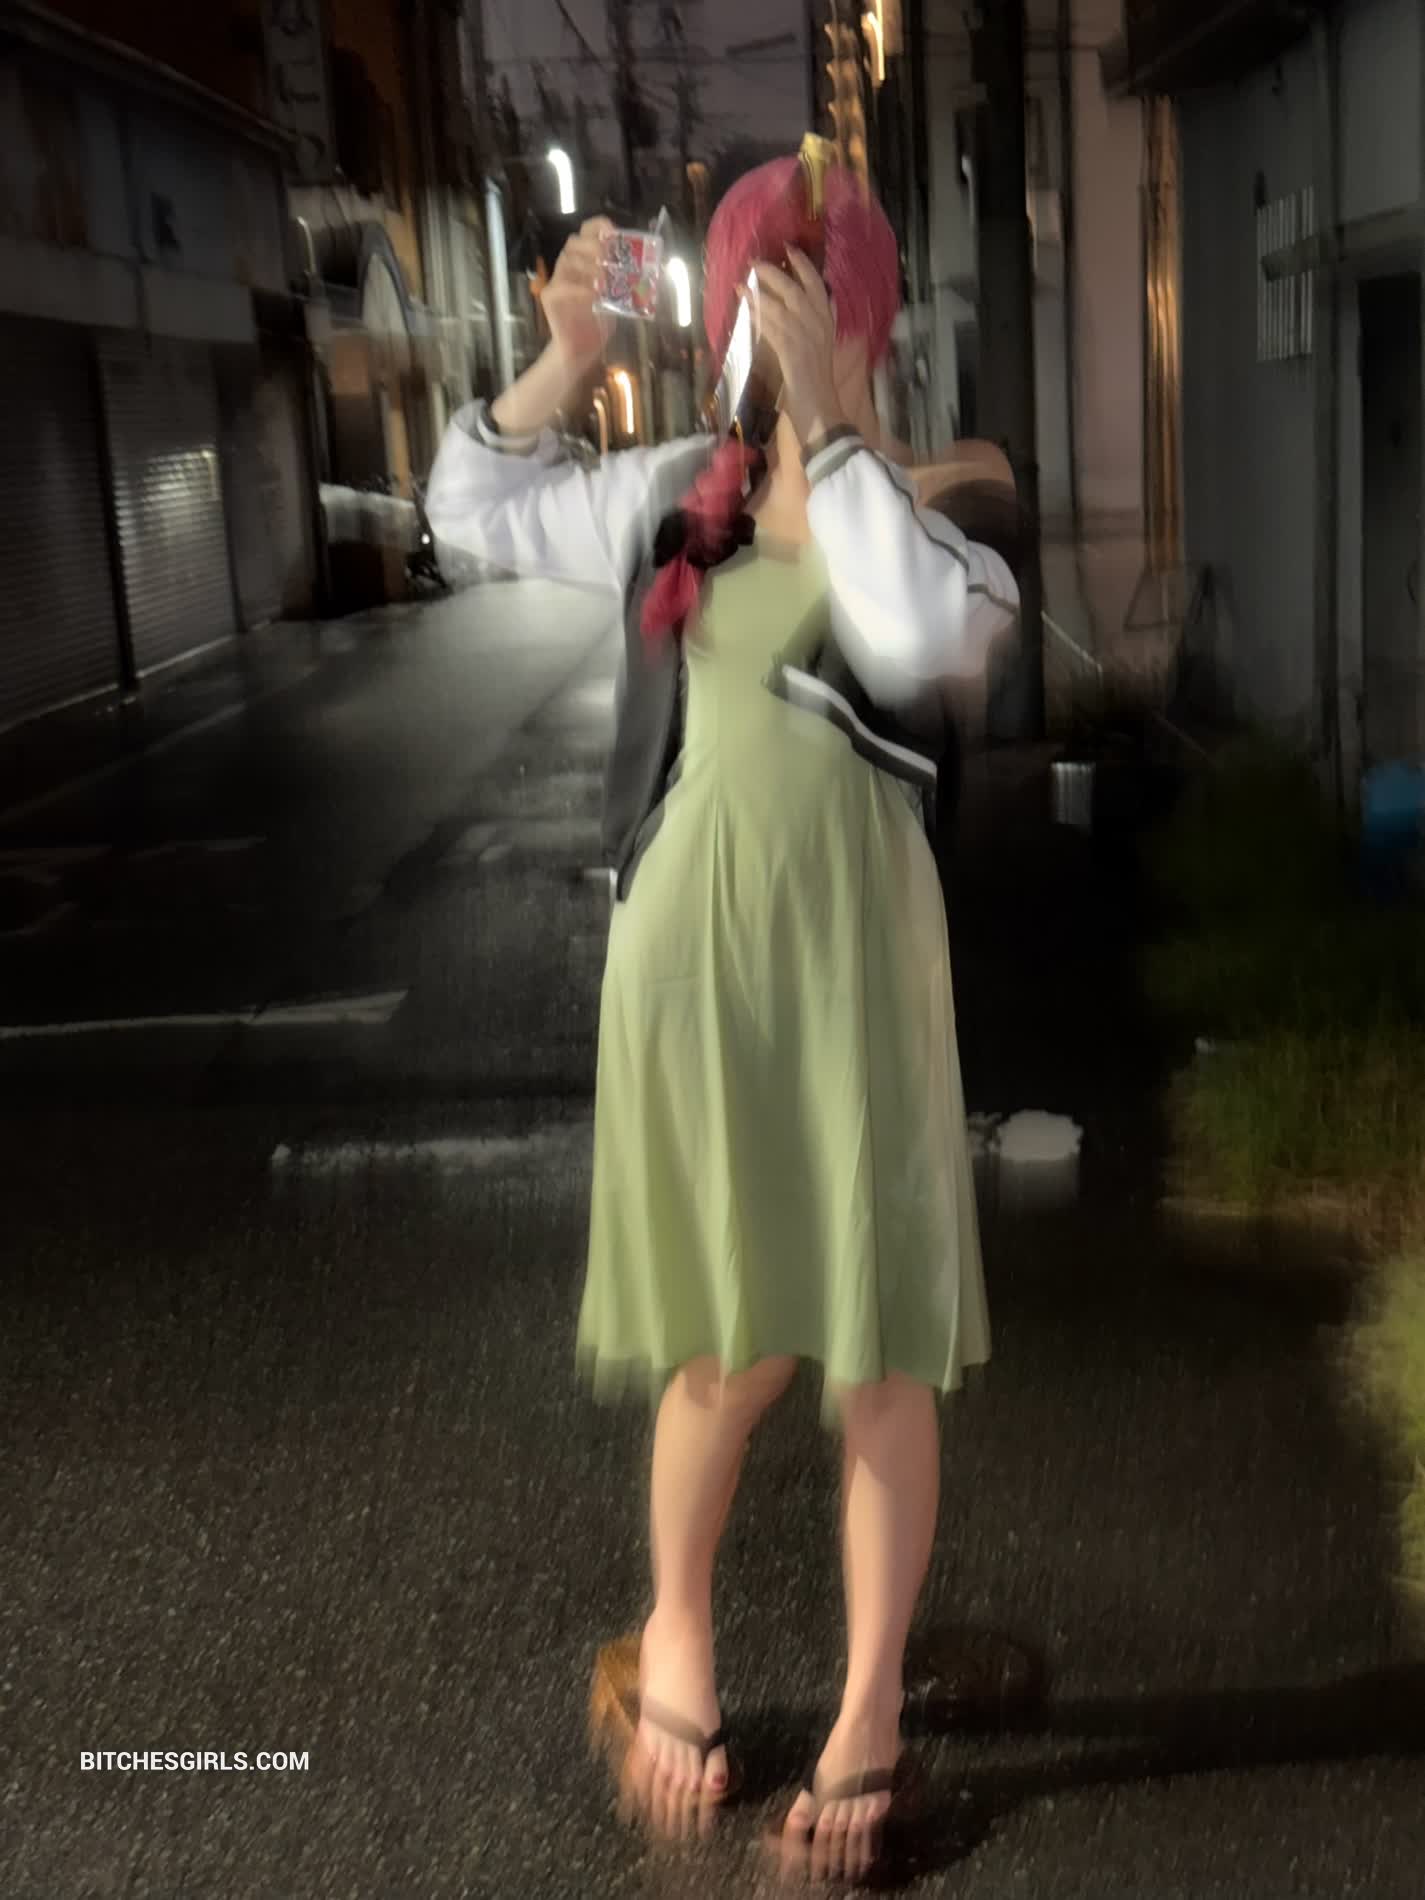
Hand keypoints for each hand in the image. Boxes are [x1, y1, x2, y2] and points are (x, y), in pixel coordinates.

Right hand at [542, 216, 616, 373]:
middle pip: (575, 241)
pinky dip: (579, 289)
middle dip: (594, 248)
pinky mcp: (550, 296)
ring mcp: (558, 279)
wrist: (582, 348)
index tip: (612, 234)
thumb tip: (651, 271)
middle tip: (610, 264)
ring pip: (567, 260)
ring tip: (605, 282)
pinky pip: (561, 285)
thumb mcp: (618, 298)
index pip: (587, 230)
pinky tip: (594, 296)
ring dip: (588, 268)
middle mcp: (569, 264)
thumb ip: (627, 281)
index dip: (599, 227)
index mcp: (585, 258)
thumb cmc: (599, 319)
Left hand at [749, 249, 846, 447]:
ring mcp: (804, 335)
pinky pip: (769, 323)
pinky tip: (743, 302)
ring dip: (760, 290)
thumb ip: (807, 329)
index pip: (817, 286)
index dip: (803, 266)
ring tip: (743, 280)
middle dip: (775, 273)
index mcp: (827, 323)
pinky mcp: (790, 349)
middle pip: (796, 289)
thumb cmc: (816, 384)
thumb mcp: (817, 349)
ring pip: (781, 303)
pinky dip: (756, 311)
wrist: (820, 407)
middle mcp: (818, 324)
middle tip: (756, 262)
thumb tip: (787, 311)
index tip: (790, 250)